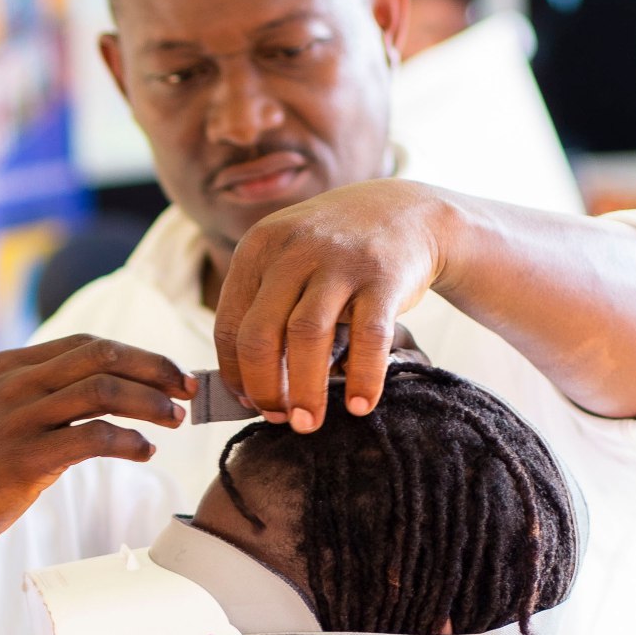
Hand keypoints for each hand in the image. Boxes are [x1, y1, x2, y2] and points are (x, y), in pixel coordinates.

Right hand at [0, 338, 188, 558]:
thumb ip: (42, 396)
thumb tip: (107, 393)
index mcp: (8, 365)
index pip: (88, 343)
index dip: (138, 355)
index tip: (171, 373)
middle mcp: (13, 383)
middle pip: (102, 357)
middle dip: (155, 369)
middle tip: (188, 390)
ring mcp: (17, 419)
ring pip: (103, 391)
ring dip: (150, 403)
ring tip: (174, 421)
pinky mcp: (24, 459)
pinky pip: (93, 438)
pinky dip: (129, 441)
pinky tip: (144, 452)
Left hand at [211, 179, 457, 430]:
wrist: (406, 211)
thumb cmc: (334, 254)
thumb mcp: (287, 260)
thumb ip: (262, 307)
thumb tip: (243, 385)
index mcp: (259, 248)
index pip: (229, 324)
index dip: (235, 373)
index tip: (248, 402)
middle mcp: (294, 251)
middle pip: (260, 334)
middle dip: (263, 387)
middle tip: (277, 419)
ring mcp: (339, 260)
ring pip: (307, 336)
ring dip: (305, 390)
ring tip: (308, 423)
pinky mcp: (383, 275)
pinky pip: (368, 337)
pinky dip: (363, 377)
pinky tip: (360, 406)